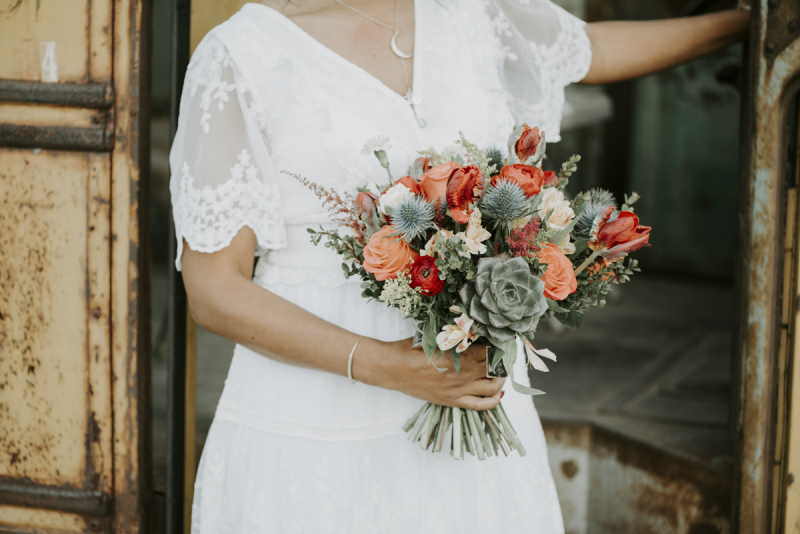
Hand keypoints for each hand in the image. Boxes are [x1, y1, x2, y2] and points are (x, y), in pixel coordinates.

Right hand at [361, 338, 505, 410]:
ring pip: (493, 387)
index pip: (491, 350)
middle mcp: (464, 372)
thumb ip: (456, 336)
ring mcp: (460, 388)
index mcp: (460, 353)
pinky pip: (481, 405)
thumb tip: (474, 333)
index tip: (502, 342)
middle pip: (495, 367)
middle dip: (503, 361)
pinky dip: (495, 400)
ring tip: (500, 372)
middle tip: (503, 355)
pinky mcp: (454, 400)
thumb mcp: (436, 336)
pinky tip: (499, 393)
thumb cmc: (411, 349)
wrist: (394, 368)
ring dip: (501, 379)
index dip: (499, 346)